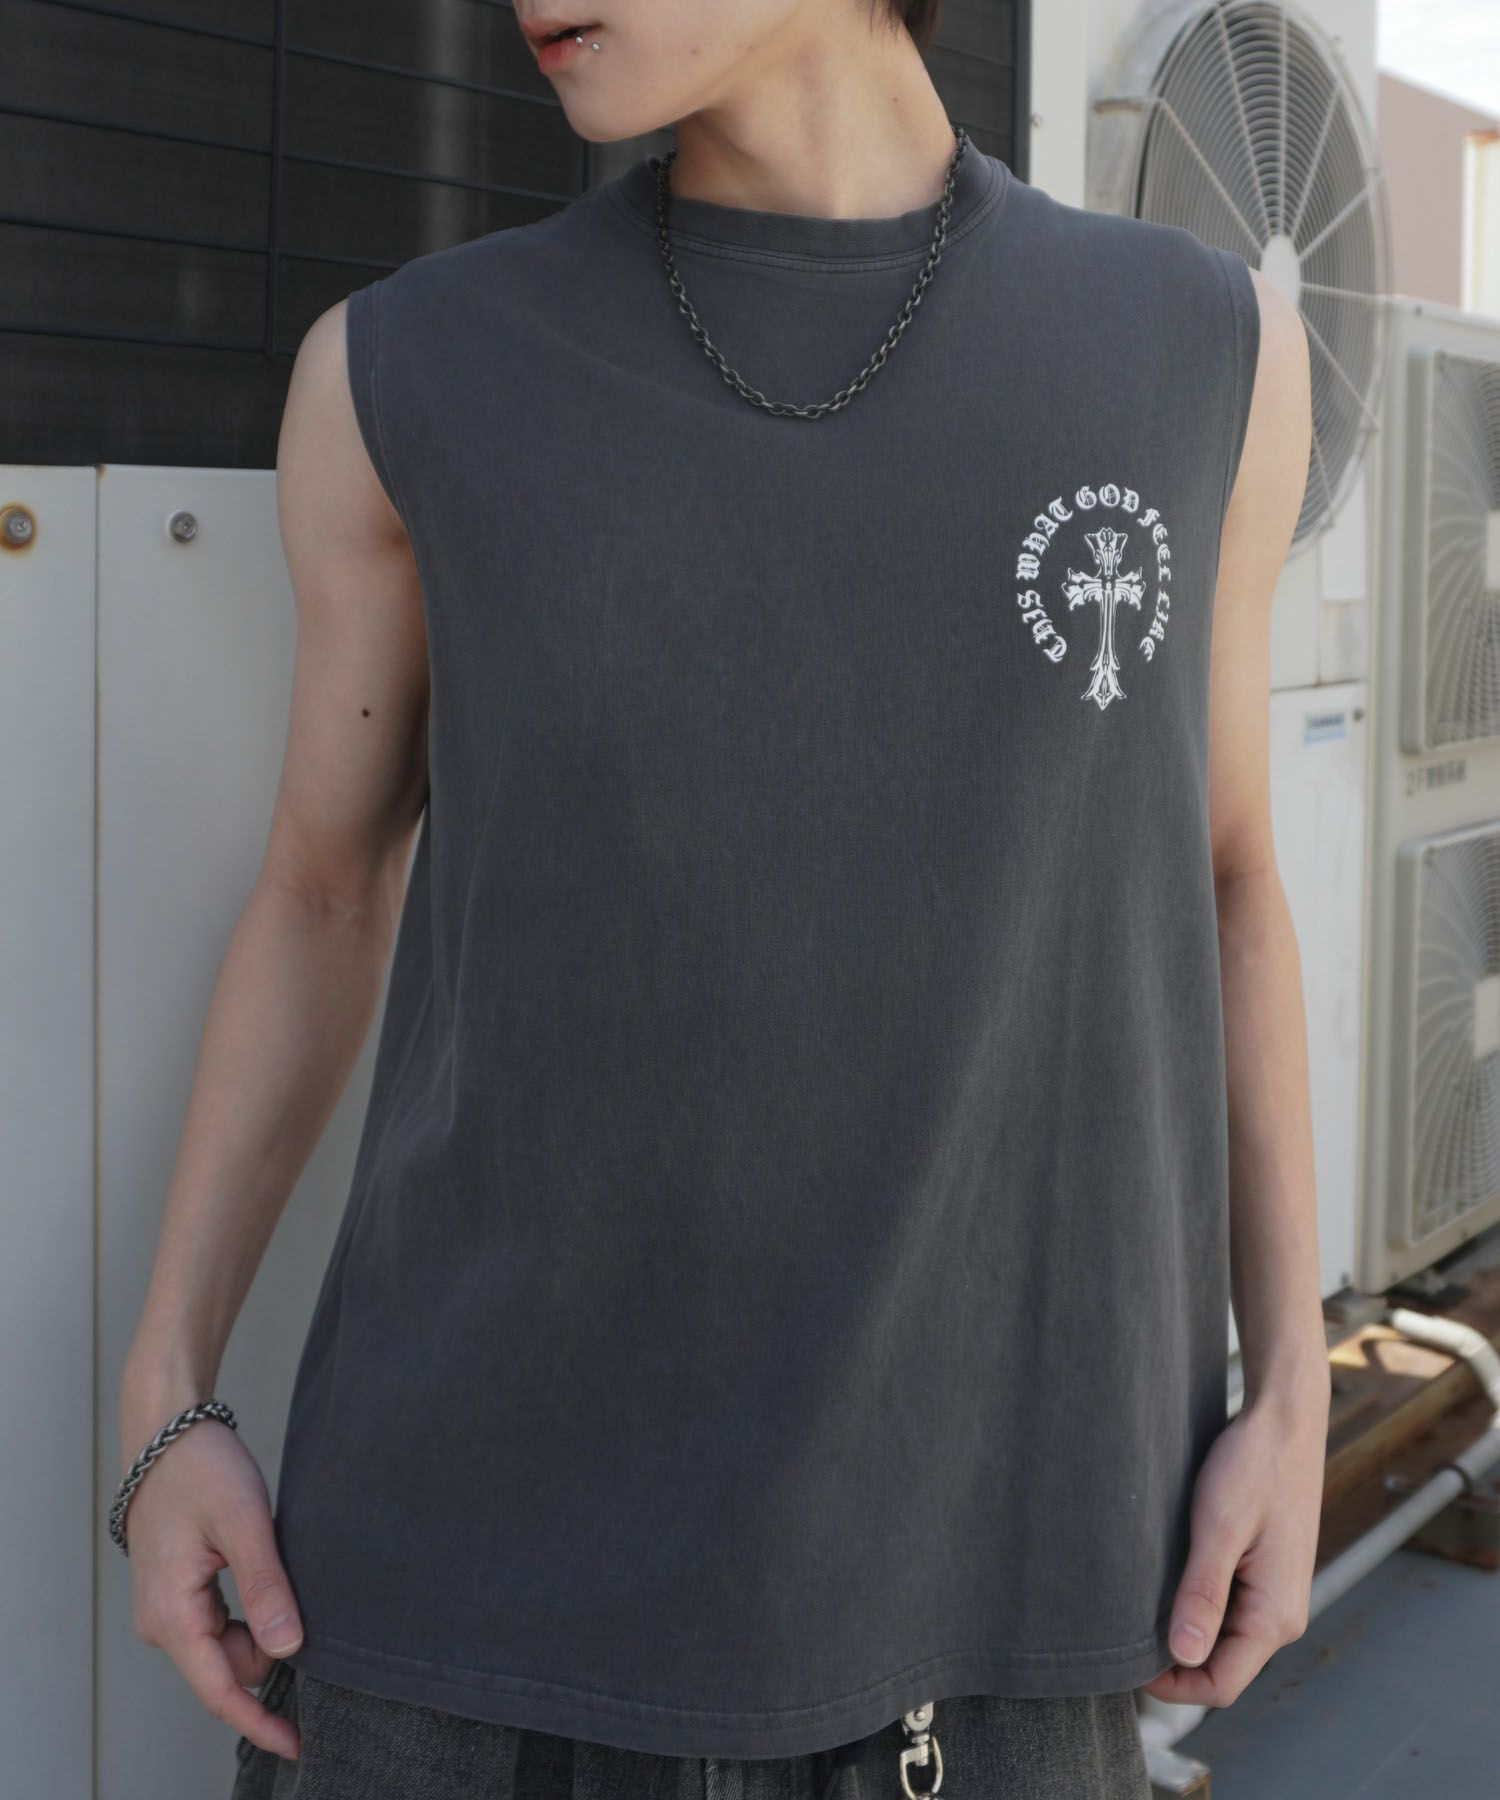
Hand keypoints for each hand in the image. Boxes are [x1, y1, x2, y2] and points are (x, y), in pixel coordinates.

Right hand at [122, 1410, 303, 1759]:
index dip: (258, 1722)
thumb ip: (265, 1586)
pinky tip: (269, 1579)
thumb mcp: (244, 1522)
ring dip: (262, 1627)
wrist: (167, 1433)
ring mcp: (167, 1610)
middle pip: (230, 1668)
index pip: (219, 1690)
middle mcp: (162, 1623)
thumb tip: (288, 1649)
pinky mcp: (178, 1593)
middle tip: (300, 1588)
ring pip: (228, 1647)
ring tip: (280, 1567)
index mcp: (172, 1615)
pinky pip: (220, 1625)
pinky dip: (250, 1614)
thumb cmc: (202, 1469)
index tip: (298, 1744)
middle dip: (271, 1652)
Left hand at [1140, 1372, 1329, 1707]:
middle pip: (1221, 1667)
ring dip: (1183, 1632)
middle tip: (1120, 1634)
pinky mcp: (1265, 1573)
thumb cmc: (1252, 1466)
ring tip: (1137, 1606)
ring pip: (1223, 1640)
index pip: (1221, 1685)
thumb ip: (1203, 1594)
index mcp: (1275, 1615)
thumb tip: (1184, 1657)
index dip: (1171, 1687)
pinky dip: (1196, 1607)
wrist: (1284, 1421)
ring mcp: (1275, 1594)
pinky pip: (1229, 1611)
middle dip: (1173, 1662)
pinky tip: (1165, 1580)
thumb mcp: (1218, 1527)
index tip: (1123, 1661)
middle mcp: (1282, 1615)